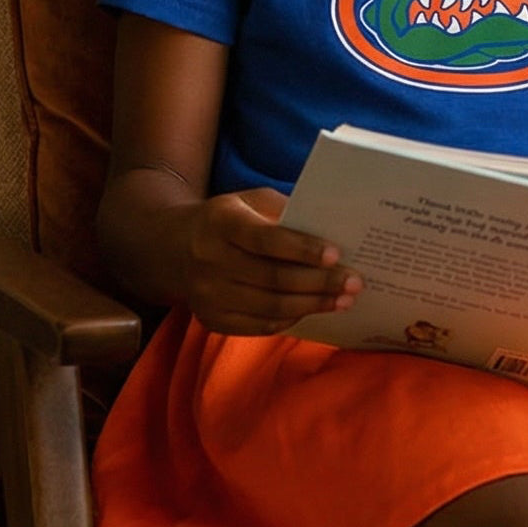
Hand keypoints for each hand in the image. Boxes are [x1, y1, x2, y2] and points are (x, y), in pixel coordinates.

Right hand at [182, 186, 361, 334]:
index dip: (303, 249)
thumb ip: (284, 211)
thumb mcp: (250, 200)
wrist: (172, 248)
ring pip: (270, 307)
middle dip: (319, 282)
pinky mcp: (211, 320)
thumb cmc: (228, 218)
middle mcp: (210, 261)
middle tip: (355, 282)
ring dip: (312, 305)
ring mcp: (208, 296)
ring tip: (343, 300)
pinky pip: (259, 326)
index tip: (337, 254)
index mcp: (221, 223)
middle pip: (273, 278)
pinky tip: (313, 309)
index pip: (266, 240)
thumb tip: (330, 228)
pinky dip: (291, 319)